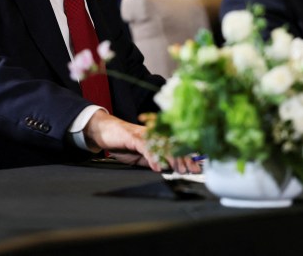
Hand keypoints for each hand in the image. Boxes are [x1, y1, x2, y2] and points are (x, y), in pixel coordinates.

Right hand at [83, 110, 200, 173]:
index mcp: (158, 139)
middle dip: (185, 159)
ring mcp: (145, 135)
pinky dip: (153, 158)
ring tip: (178, 170)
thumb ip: (154, 161)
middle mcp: (155, 134)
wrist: (105, 132)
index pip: (177, 148)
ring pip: (163, 145)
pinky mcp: (134, 137)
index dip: (188, 157)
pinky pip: (146, 148)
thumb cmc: (124, 145)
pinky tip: (158, 167)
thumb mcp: (141, 157)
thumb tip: (168, 170)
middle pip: (174, 146)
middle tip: (191, 170)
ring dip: (172, 159)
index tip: (197, 168)